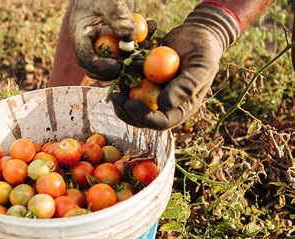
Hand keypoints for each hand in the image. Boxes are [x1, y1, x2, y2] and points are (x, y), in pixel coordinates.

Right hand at [69, 0, 155, 80]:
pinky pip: (131, 47)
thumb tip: (130, 40)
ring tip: (150, 42)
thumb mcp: (111, 0)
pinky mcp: (119, 38)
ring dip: (136, 55)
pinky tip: (152, 27)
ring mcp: (105, 40)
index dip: (99, 67)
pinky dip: (143, 42)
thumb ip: (118, 17)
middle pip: (100, 66)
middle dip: (120, 68)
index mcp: (81, 33)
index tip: (116, 68)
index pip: (84, 58)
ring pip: (119, 59)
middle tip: (136, 65)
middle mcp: (91, 41)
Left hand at [112, 3, 239, 129]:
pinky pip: (129, 85)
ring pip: (131, 103)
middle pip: (140, 118)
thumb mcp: (200, 67)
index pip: (160, 122)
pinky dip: (123, 78)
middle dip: (125, 110)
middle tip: (115, 97)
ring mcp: (153, 94)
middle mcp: (164, 106)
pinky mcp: (144, 82)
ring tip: (121, 75)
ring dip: (122, 93)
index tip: (130, 104)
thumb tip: (164, 105)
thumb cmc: (204, 51)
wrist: (196, 34)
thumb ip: (186, 86)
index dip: (143, 117)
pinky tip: (122, 66)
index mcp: (180, 108)